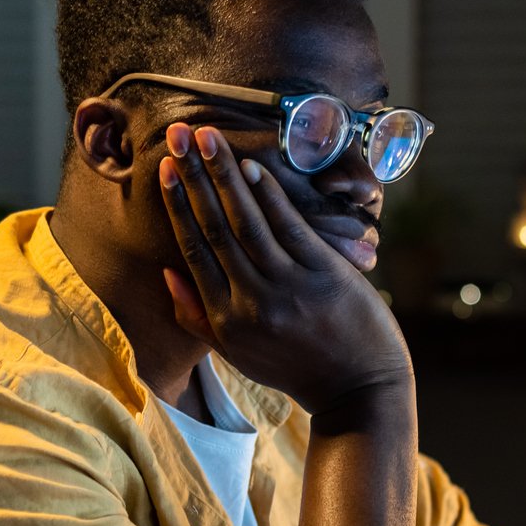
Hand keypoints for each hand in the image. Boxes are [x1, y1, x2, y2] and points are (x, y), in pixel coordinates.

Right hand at [157, 122, 411, 415]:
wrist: (359, 390)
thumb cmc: (296, 367)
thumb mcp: (238, 353)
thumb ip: (196, 316)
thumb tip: (166, 271)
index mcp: (226, 321)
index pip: (194, 251)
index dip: (178, 206)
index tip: (166, 170)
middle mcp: (252, 303)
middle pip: (215, 229)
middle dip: (194, 177)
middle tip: (178, 135)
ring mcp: (289, 287)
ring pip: (247, 222)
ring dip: (225, 175)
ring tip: (209, 138)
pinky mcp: (323, 275)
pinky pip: (289, 227)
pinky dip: (269, 195)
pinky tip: (251, 167)